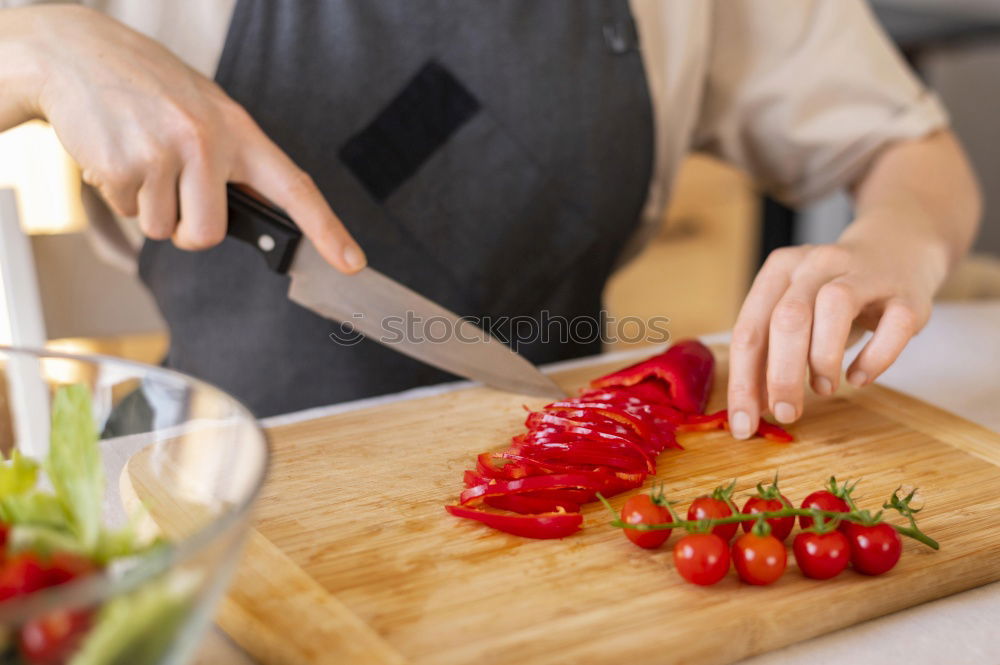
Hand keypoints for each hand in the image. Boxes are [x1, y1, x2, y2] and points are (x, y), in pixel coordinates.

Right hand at [18, 5, 364, 271]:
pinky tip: (116, 150)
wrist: (76, 52)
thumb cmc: (149, 87)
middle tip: (172, 190)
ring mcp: (163, 154)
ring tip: (140, 155)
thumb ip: (232, 160)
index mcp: (238, 130)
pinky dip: (118, 193)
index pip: (294, 187)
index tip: (352, 263)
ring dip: (148, 206)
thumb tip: (255, 215)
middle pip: (208, 235)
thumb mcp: (205, 112)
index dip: (327, 229)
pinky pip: (128, 213)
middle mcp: (207, 142)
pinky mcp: (122, 166)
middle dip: (187, 229)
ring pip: (163, 230)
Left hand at [727, 216, 948, 438]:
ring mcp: (865, 273)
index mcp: (780, 269)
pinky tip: (859, 377)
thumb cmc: (832, 297)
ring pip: (835, 307)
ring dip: (823, 358)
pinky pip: (894, 324)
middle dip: (780, 376)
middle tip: (785, 413)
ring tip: (823, 389)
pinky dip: (875, 358)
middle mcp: (817, 263)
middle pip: (788, 318)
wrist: (897, 249)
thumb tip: (753, 407)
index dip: (743, 383)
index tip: (744, 425)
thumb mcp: (796, 313)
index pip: (749, 330)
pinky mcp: (907, 293)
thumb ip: (771, 352)